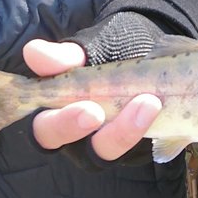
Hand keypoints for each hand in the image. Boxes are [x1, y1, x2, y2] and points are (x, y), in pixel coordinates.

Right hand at [25, 39, 161, 161]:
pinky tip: (163, 108)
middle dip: (102, 134)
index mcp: (56, 112)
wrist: (145, 46)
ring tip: (151, 102)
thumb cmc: (108, 48)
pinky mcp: (139, 141)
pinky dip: (160, 130)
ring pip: (113, 151)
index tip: (90, 110)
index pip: (46, 129)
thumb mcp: (91, 46)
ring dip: (129, 131)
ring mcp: (110, 140)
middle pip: (83, 152)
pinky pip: (148, 146)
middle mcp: (80, 136)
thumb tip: (33, 52)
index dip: (64, 125)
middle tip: (120, 115)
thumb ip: (66, 55)